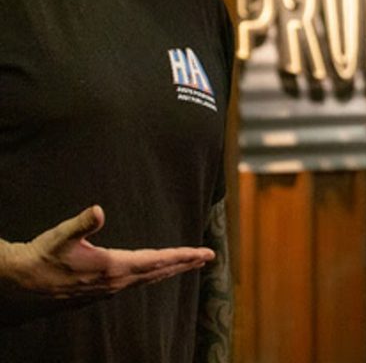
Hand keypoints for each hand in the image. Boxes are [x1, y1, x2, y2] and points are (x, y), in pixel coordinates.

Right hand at [1, 205, 214, 299]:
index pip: (156, 261)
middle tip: (207, 257)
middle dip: (184, 263)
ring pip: (148, 280)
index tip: (204, 253)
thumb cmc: (41, 257)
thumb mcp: (61, 236)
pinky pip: (136, 284)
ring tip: (188, 263)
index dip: (182, 256)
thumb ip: (82, 223)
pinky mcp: (100, 292)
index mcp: (112, 268)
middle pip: (158, 272)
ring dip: (170, 270)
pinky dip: (152, 276)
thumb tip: (98, 210)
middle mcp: (115, 282)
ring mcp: (108, 290)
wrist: (19, 286)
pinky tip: (154, 273)